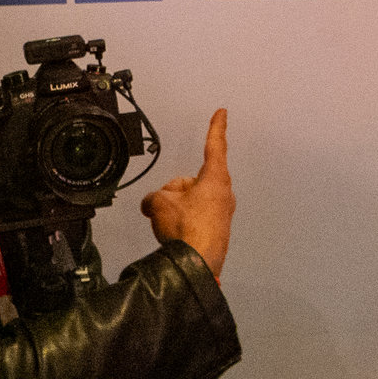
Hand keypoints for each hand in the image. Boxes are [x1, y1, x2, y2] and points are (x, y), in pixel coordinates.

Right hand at [140, 108, 233, 279]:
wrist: (197, 266)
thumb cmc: (186, 229)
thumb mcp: (160, 203)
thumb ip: (155, 197)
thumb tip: (153, 204)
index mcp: (215, 179)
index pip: (215, 145)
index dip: (216, 127)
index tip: (222, 113)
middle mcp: (224, 193)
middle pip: (192, 180)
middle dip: (175, 189)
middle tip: (164, 205)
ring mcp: (222, 213)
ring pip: (191, 200)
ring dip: (177, 207)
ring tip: (169, 224)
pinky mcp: (217, 229)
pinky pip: (194, 216)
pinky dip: (182, 221)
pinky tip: (174, 234)